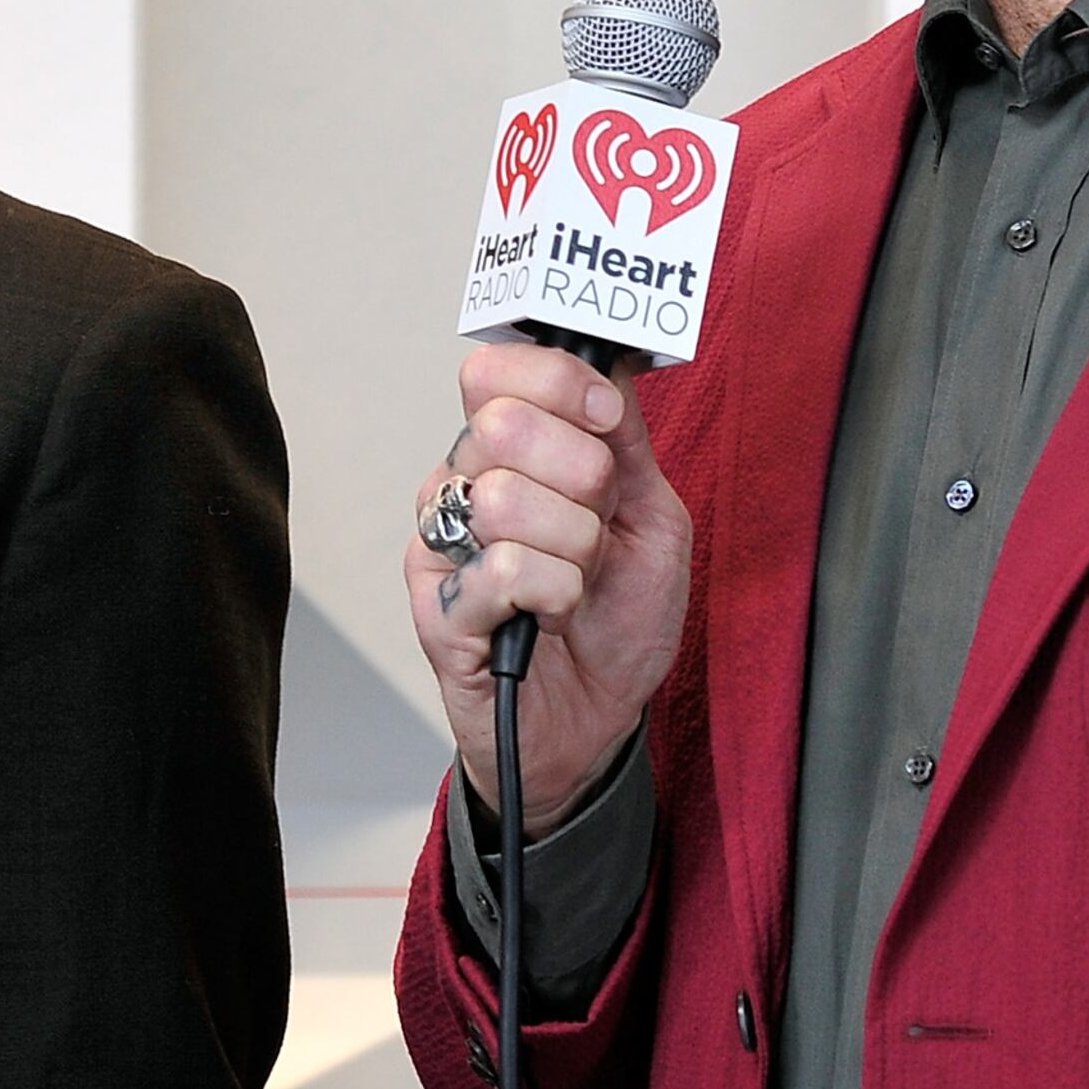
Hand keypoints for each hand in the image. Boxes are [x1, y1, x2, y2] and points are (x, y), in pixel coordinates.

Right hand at [404, 343, 694, 836]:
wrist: (600, 721)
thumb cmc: (618, 622)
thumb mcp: (652, 516)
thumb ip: (625, 441)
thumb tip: (607, 367)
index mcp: (511, 450)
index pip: (495, 370)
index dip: (558, 383)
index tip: (606, 419)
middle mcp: (464, 485)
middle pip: (501, 424)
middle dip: (581, 478)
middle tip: (596, 525)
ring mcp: (443, 546)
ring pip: (504, 499)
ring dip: (573, 548)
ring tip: (576, 580)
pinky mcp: (436, 610)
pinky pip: (501, 570)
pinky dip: (553, 594)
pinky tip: (552, 614)